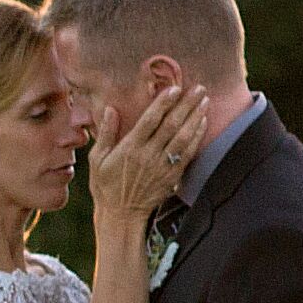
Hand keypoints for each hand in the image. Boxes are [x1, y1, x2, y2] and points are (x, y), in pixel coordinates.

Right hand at [88, 82, 212, 220]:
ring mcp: (162, 166)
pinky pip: (188, 153)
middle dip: (186, 105)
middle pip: (171, 125)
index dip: (163, 103)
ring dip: (195, 117)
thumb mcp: (97, 159)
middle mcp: (148, 155)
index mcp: (129, 148)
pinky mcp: (172, 176)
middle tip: (198, 88)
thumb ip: (106, 133)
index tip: (174, 88)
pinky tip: (202, 123)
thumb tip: (111, 108)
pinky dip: (197, 137)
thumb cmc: (106, 185)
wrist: (121, 214)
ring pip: (183, 137)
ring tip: (205, 101)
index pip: (149, 120)